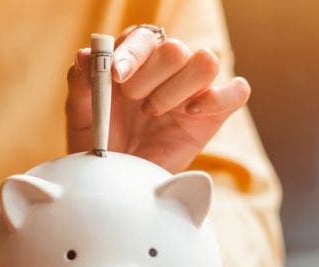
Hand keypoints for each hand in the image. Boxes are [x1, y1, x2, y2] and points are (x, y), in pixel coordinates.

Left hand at [66, 26, 251, 172]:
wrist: (115, 180)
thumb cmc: (98, 142)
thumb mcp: (81, 114)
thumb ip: (81, 83)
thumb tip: (86, 54)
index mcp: (136, 58)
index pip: (144, 36)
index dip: (132, 53)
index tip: (115, 76)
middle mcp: (168, 68)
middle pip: (175, 48)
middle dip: (149, 77)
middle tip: (132, 102)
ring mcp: (193, 89)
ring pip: (206, 61)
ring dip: (176, 88)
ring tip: (153, 112)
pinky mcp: (213, 113)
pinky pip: (237, 91)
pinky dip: (217, 98)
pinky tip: (188, 113)